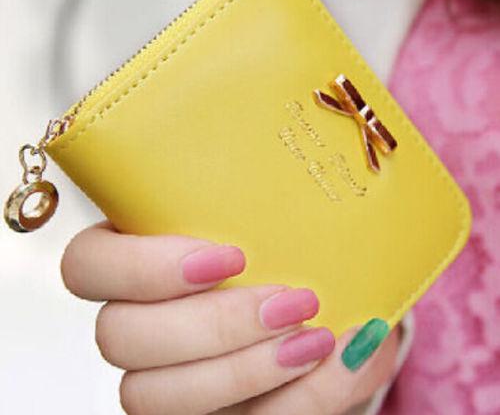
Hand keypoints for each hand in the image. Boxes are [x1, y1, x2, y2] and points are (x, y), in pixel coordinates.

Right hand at [61, 222, 399, 414]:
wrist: (326, 307)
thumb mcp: (285, 221)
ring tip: (316, 339)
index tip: (230, 257)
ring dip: (243, 371)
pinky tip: (329, 364)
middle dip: (213, 324)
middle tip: (291, 301)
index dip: (144, 268)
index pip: (88, 264)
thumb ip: (289, 213)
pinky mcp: (200, 414)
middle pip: (119, 336)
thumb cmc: (295, 251)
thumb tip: (318, 239)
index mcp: (138, 256)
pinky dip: (288, 403)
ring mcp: (161, 377)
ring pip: (149, 396)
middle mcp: (136, 321)